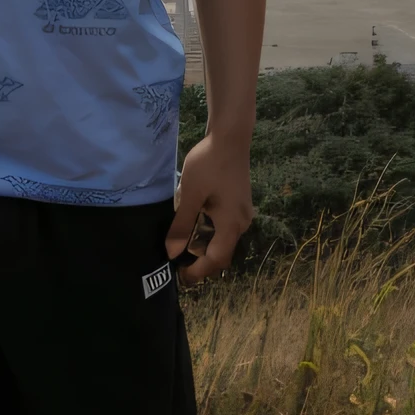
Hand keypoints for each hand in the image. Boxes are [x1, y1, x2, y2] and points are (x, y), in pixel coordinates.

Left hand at [167, 134, 253, 283]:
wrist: (230, 136)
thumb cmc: (208, 165)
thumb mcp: (190, 195)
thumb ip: (181, 225)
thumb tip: (171, 252)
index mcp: (231, 225)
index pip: (215, 260)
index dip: (198, 272)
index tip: (180, 278)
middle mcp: (241, 223)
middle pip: (222, 252)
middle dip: (201, 261)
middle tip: (179, 263)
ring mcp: (243, 212)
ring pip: (224, 239)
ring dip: (205, 244)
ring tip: (183, 243)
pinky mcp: (240, 202)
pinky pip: (226, 226)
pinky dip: (211, 231)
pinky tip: (196, 222)